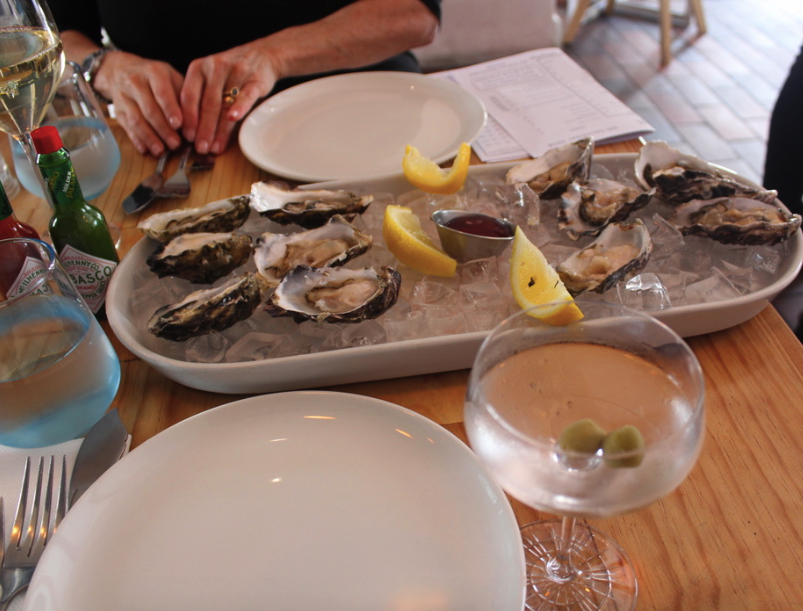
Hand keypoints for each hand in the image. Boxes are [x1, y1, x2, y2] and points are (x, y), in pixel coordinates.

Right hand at [93, 51, 184, 155]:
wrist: (123, 70)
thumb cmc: (157, 78)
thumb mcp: (173, 79)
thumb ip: (185, 99)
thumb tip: (196, 124)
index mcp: (154, 72)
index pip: (162, 92)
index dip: (170, 109)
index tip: (179, 124)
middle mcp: (136, 82)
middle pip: (149, 109)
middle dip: (163, 129)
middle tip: (175, 144)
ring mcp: (124, 96)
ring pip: (136, 119)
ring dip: (149, 137)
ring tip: (161, 151)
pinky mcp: (118, 110)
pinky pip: (126, 126)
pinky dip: (136, 139)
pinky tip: (145, 149)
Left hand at [180, 40, 279, 154]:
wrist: (262, 55)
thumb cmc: (231, 73)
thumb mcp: (210, 79)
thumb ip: (200, 99)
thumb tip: (192, 133)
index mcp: (198, 68)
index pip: (189, 96)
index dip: (188, 118)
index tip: (187, 137)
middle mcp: (215, 68)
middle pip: (207, 104)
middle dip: (203, 130)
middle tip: (201, 148)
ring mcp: (236, 72)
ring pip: (225, 104)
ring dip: (220, 129)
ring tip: (216, 147)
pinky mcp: (255, 79)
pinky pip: (246, 95)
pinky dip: (240, 107)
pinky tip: (233, 118)